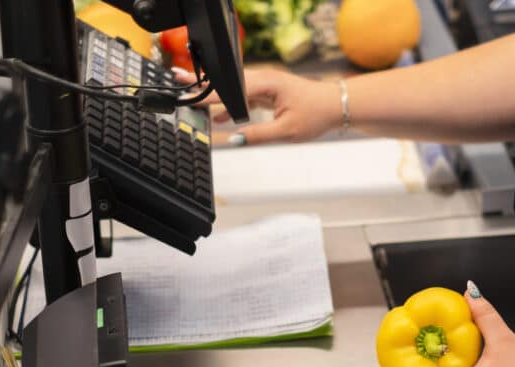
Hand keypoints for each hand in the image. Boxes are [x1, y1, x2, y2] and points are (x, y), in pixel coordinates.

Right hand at [179, 68, 342, 145]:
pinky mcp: (269, 90)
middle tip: (178, 80)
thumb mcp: (285, 131)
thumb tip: (234, 140)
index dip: (207, 96)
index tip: (189, 98)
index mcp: (266, 84)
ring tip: (191, 96)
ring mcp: (266, 83)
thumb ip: (256, 135)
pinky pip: (244, 94)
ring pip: (234, 88)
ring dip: (215, 94)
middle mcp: (264, 79)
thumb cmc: (316, 115)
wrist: (336, 106)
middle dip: (202, 83)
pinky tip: (218, 115)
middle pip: (227, 82)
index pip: (230, 90)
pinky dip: (230, 103)